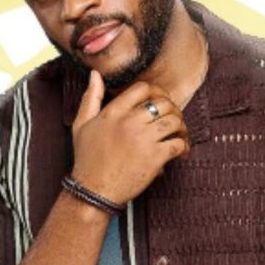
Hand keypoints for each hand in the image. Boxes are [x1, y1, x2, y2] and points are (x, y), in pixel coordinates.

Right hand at [70, 70, 189, 204]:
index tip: (158, 101)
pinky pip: (178, 143)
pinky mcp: (155, 157)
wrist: (93, 190)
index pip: (143, 88)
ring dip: (181, 127)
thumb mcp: (81, 124)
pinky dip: (183, 146)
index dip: (156, 91)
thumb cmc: (87, 158)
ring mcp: (143, 139)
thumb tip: (95, 74)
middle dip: (172, 109)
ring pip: (175, 121)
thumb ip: (90, 97)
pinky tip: (179, 151)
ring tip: (178, 134)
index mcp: (112, 112)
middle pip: (163, 103)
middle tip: (172, 118)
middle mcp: (129, 122)